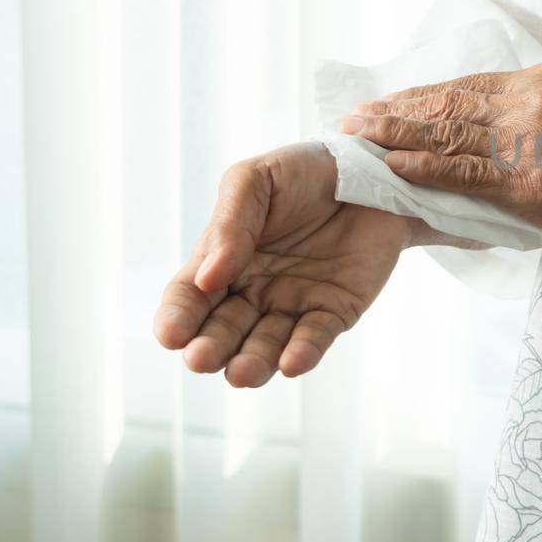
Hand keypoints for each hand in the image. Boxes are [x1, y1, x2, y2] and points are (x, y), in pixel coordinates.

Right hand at [153, 142, 409, 386]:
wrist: (371, 169)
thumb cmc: (303, 172)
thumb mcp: (255, 181)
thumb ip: (229, 223)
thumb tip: (207, 276)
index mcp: (223, 261)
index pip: (190, 298)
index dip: (177, 318)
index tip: (171, 336)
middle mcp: (254, 291)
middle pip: (224, 330)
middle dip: (210, 348)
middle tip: (200, 359)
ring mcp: (294, 304)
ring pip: (266, 345)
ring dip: (252, 362)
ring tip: (241, 373)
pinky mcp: (336, 310)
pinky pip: (316, 338)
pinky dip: (303, 353)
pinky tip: (290, 362)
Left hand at [340, 61, 541, 249]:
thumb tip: (518, 118)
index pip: (470, 84)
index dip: (424, 94)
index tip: (392, 100)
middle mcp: (534, 100)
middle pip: (448, 102)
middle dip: (396, 110)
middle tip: (354, 117)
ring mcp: (531, 140)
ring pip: (447, 134)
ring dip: (395, 136)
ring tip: (357, 139)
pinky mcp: (532, 183)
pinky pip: (464, 173)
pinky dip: (423, 168)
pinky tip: (393, 167)